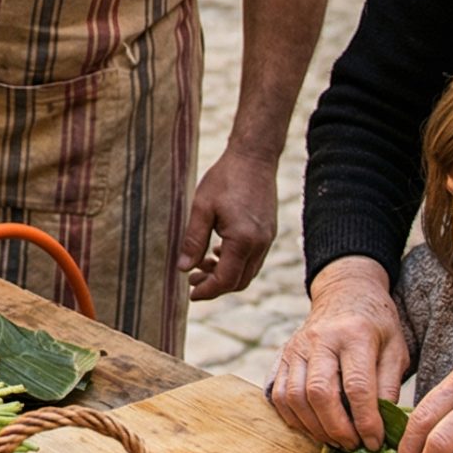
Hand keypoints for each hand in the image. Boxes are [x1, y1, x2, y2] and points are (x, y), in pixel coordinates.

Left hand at [177, 148, 277, 299]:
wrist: (254, 158)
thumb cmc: (225, 179)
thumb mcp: (201, 208)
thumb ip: (193, 240)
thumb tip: (183, 269)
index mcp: (242, 241)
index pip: (225, 280)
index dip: (207, 291)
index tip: (191, 294)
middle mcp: (259, 244)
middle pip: (239, 282)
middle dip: (215, 286)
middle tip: (192, 282)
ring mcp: (267, 239)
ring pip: (248, 272)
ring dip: (225, 275)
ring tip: (201, 265)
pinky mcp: (269, 232)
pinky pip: (253, 259)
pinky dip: (236, 263)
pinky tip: (218, 251)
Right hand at [268, 257, 409, 449]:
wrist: (344, 294)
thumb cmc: (376, 325)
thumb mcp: (396, 349)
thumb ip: (389, 386)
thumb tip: (383, 425)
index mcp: (353, 334)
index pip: (357, 386)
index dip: (366, 421)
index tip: (375, 442)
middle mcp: (319, 340)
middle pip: (319, 393)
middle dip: (337, 428)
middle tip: (354, 445)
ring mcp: (295, 348)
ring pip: (295, 397)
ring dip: (315, 428)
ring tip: (337, 440)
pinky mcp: (281, 357)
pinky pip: (279, 395)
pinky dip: (295, 419)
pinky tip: (315, 427)